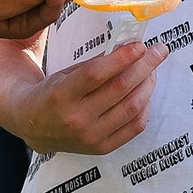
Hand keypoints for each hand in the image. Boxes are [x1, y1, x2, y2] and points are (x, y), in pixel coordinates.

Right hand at [6, 39, 165, 154]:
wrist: (34, 127)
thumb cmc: (52, 94)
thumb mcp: (66, 74)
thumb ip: (96, 63)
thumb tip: (130, 49)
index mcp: (62, 95)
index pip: (96, 74)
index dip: (122, 58)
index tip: (140, 45)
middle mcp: (76, 118)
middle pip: (120, 89)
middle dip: (145, 66)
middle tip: (158, 51)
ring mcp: (90, 137)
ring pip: (131, 108)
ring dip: (148, 85)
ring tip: (152, 71)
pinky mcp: (102, 148)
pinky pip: (134, 127)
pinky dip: (145, 108)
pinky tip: (145, 94)